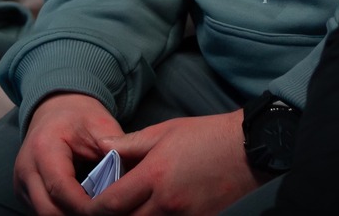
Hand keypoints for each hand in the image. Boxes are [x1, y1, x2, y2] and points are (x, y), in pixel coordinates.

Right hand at [15, 92, 123, 215]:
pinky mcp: (24, 192)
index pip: (62, 190)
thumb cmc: (79, 117)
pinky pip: (43, 212)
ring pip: (44, 215)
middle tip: (108, 213)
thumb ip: (116, 153)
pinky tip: (85, 210)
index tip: (112, 210)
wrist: (56, 109)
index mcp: (43, 148)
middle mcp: (26, 168)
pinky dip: (65, 214)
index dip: (87, 208)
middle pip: (49, 211)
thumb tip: (129, 186)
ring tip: (98, 211)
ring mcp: (22, 182)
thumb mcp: (102, 126)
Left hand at [96, 111, 258, 215]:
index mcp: (154, 176)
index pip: (112, 203)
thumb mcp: (164, 132)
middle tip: (110, 207)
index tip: (88, 205)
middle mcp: (167, 202)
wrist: (250, 150)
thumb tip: (103, 147)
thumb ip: (129, 145)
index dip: (95, 208)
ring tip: (130, 208)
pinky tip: (155, 211)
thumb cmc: (207, 136)